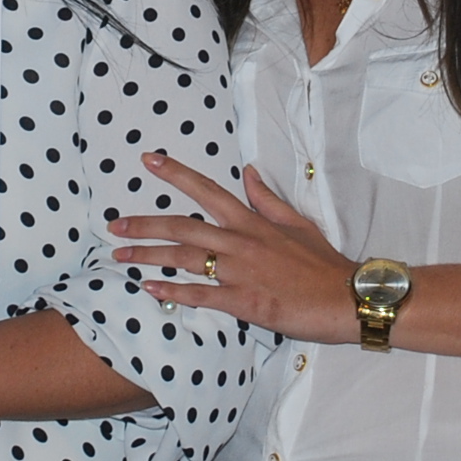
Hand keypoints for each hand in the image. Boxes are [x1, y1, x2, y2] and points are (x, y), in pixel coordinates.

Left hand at [109, 153, 358, 344]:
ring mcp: (241, 271)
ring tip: (119, 258)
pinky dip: (174, 292)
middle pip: (183, 227)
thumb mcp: (297, 223)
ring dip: (148, 257)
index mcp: (252, 221)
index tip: (148, 159)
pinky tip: (150, 290)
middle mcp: (241, 241)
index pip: (207, 190)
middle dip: (144, 224)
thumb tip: (248, 172)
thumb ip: (267, 199)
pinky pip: (202, 295)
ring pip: (185, 258)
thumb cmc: (323, 264)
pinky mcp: (245, 302)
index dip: (175, 173)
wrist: (346, 298)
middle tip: (114, 226)